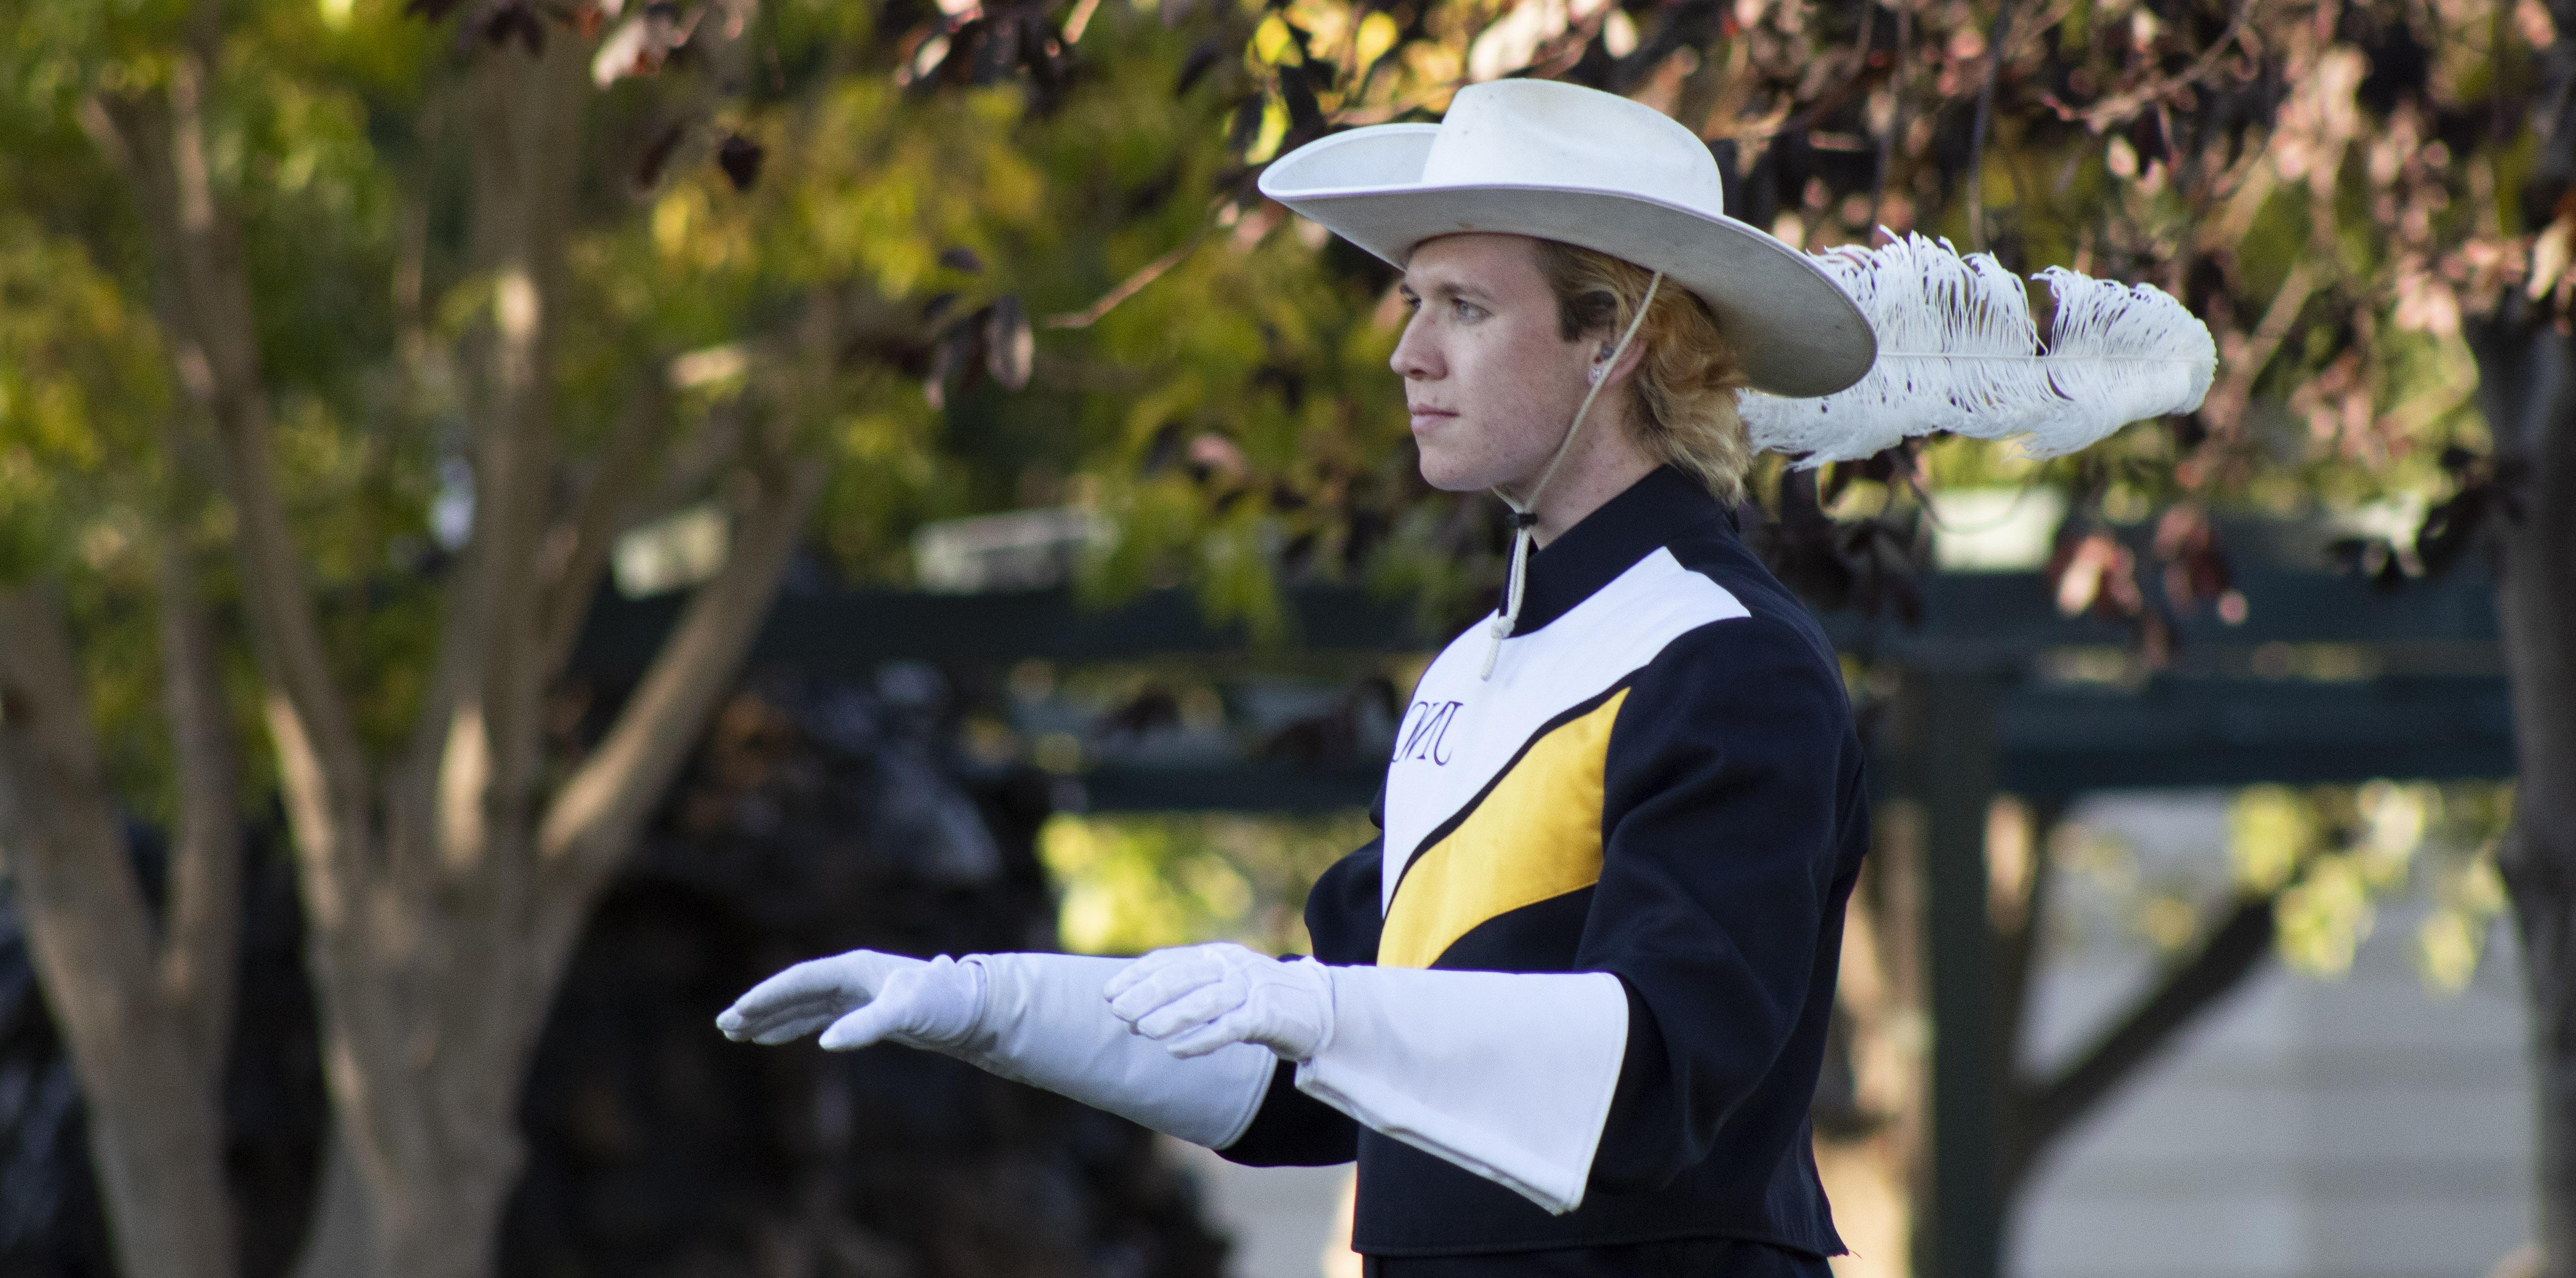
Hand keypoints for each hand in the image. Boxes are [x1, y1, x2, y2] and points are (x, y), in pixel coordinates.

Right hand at [717, 950, 983, 1051]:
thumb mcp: (907, 1015)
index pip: (800, 981)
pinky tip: (775, 1037)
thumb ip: (867, 1026)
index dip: (766, 997)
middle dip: (759, 1007)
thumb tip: (826, 1043)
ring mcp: (857, 992)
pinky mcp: (865, 1010)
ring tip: (736, 1033)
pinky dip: (793, 1025)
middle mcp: (852, 976)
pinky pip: (817, 1015)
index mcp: (855, 969)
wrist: (976, 1011)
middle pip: (795, 989)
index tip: (736, 1014)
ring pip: (803, 1003)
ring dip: (771, 1017)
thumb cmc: (945, 1006)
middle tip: (724, 1026)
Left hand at [1105, 942, 1333, 1060]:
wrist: (1318, 1008)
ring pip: (1203, 1002)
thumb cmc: (1260, 999)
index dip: (1137, 975)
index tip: (1108, 992)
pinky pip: (1228, 1028)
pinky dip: (1200, 1039)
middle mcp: (1232, 966)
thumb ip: (1189, 988)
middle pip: (1182, 977)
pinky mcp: (1267, 1015)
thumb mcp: (1224, 984)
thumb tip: (1137, 1007)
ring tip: (1140, 1030)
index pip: (1170, 960)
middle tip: (1118, 1011)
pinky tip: (1175, 1050)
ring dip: (1169, 1016)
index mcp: (1217, 955)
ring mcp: (1251, 989)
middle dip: (1146, 994)